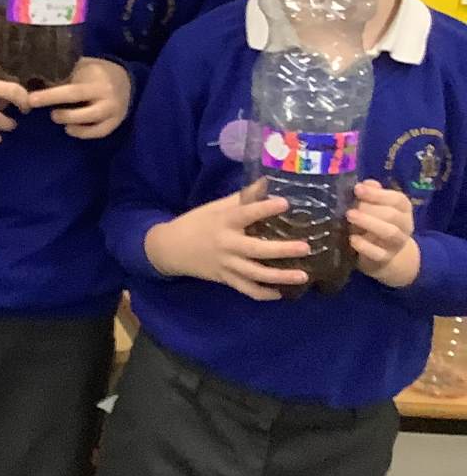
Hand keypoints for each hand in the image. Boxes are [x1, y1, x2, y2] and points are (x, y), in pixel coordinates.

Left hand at [27, 57, 132, 139]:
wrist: (125, 78)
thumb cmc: (94, 71)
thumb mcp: (81, 67)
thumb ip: (64, 74)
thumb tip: (33, 81)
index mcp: (97, 81)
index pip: (72, 91)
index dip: (50, 97)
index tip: (31, 100)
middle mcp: (107, 98)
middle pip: (84, 111)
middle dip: (62, 114)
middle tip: (46, 112)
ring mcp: (114, 112)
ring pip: (93, 124)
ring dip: (72, 123)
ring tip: (57, 118)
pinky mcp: (116, 122)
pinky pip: (99, 132)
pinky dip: (83, 133)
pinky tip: (70, 129)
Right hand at [143, 187, 309, 300]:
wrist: (169, 248)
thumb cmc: (196, 223)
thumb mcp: (216, 207)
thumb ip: (243, 198)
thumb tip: (268, 181)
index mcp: (224, 222)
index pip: (246, 214)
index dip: (265, 209)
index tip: (285, 203)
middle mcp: (227, 244)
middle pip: (257, 250)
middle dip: (282, 250)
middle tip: (306, 248)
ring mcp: (226, 264)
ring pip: (255, 274)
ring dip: (280, 277)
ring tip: (303, 276)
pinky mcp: (225, 279)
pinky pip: (246, 289)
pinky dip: (263, 293)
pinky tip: (280, 294)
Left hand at [350, 180, 420, 287]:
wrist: (386, 256)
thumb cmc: (377, 223)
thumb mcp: (376, 207)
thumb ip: (372, 194)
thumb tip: (366, 184)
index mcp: (403, 209)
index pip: (397, 199)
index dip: (378, 194)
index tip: (357, 189)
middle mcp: (404, 226)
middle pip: (392, 215)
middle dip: (370, 208)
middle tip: (351, 206)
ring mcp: (396, 244)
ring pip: (389, 232)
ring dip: (368, 223)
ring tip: (350, 216)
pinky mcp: (384, 258)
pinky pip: (377, 253)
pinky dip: (364, 246)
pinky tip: (352, 239)